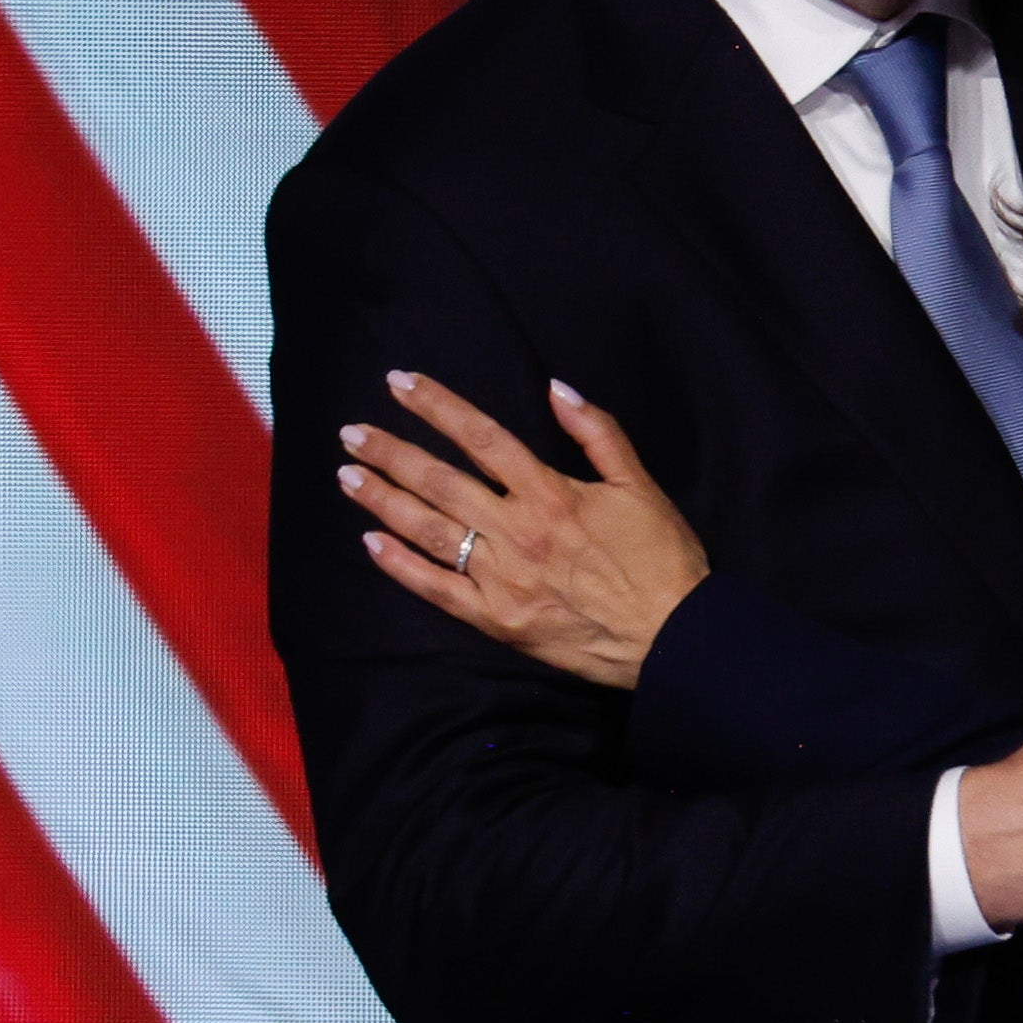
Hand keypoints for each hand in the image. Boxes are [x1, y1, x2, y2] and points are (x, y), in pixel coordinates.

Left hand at [342, 372, 707, 691]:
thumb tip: (556, 387)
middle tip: (350, 433)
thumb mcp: (642, 485)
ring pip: (430, 531)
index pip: (482, 436)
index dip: (437, 406)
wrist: (673, 637)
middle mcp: (517, 531)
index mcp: (550, 493)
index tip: (399, 384)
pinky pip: (439, 590)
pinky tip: (372, 544)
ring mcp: (502, 578)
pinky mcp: (498, 620)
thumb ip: (598, 433)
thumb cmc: (663, 559)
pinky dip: (402, 568)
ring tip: (348, 476)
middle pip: (440, 481)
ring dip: (384, 501)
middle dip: (392, 453)